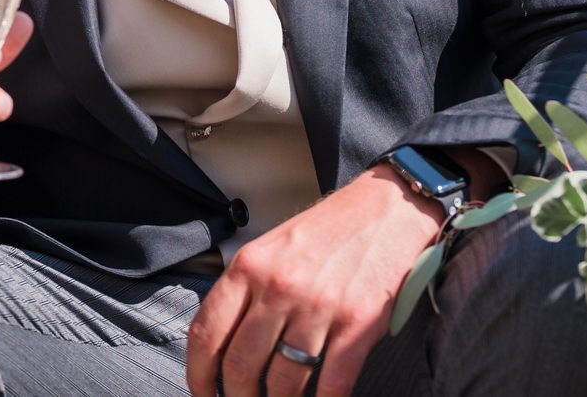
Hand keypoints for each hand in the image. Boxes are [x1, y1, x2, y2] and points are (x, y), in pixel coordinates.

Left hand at [185, 166, 445, 396]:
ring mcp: (319, 306)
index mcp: (250, 267)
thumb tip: (223, 346)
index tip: (203, 391)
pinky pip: (331, 383)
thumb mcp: (272, 248)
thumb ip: (246, 292)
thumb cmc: (328, 232)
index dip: (198, 374)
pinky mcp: (357, 324)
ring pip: (283, 382)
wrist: (388, 209)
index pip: (207, 333)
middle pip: (241, 366)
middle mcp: (279, 287)